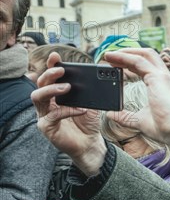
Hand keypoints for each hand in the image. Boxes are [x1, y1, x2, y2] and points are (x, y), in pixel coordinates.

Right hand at [31, 52, 106, 175]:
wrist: (90, 143)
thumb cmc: (88, 122)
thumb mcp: (91, 102)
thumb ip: (90, 90)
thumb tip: (100, 72)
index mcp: (55, 95)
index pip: (49, 77)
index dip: (51, 66)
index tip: (56, 56)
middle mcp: (47, 103)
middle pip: (40, 84)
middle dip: (49, 74)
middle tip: (62, 71)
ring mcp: (44, 115)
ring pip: (38, 97)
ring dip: (52, 89)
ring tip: (68, 87)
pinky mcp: (47, 128)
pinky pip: (53, 115)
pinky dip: (68, 110)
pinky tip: (81, 109)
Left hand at [103, 48, 169, 150]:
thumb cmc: (164, 128)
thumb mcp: (140, 120)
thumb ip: (126, 116)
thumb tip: (112, 114)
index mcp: (163, 86)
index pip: (147, 67)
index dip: (131, 64)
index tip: (116, 66)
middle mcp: (164, 78)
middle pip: (147, 56)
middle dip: (129, 53)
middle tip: (111, 57)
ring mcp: (162, 76)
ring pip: (143, 54)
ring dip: (125, 52)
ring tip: (109, 55)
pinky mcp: (157, 77)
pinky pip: (138, 61)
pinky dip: (124, 57)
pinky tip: (112, 58)